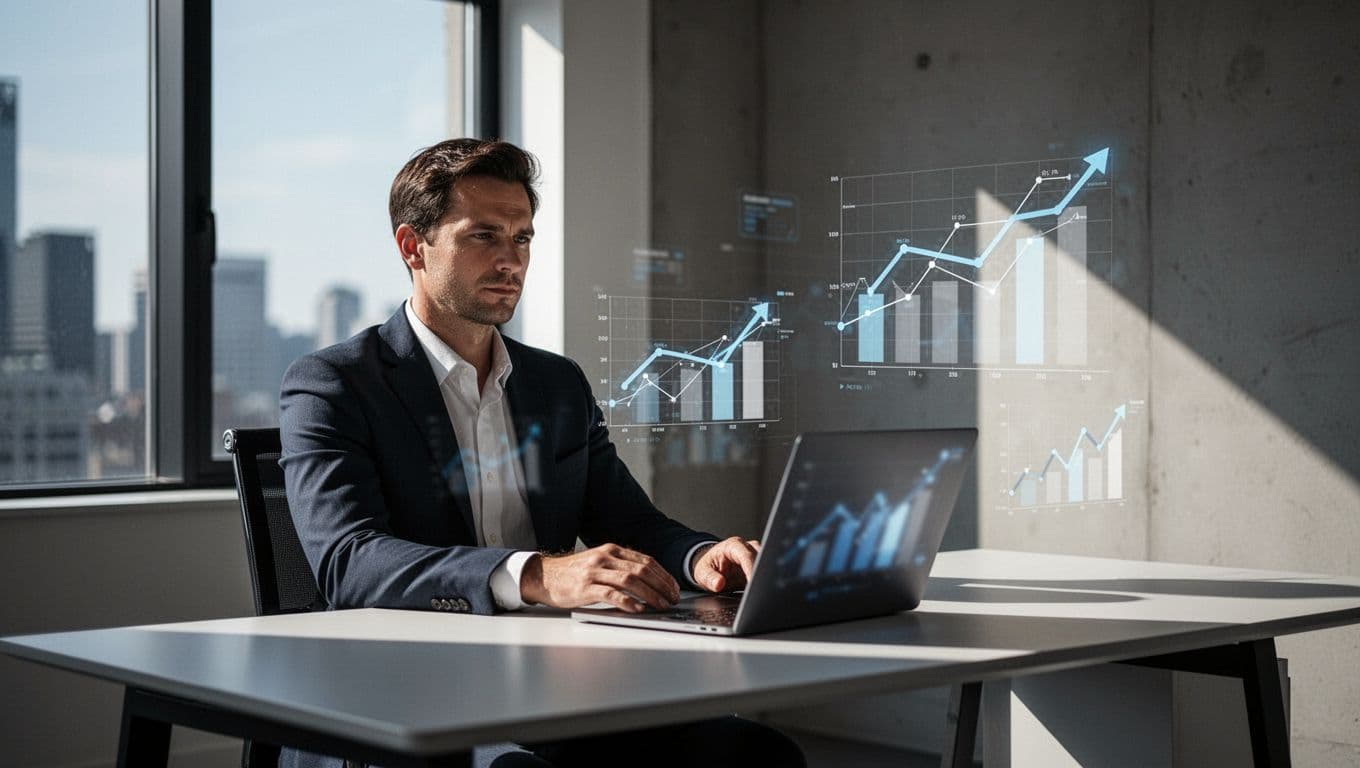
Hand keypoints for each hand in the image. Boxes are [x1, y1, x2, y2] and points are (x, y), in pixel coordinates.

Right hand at [519, 544, 679, 612]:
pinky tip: (638, 609)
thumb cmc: (574, 573)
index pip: (646, 561)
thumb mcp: (599, 563)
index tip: (674, 588)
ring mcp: (594, 572)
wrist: (543, 576)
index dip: (663, 575)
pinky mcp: (585, 588)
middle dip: (661, 586)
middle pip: (641, 570)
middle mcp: (605, 558)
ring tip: (661, 606)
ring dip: (650, 595)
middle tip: (672, 599)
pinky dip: (628, 602)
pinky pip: (611, 594)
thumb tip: (648, 583)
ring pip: (630, 581)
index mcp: (611, 550)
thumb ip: (620, 567)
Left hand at [692, 537, 760, 592]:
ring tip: (760, 592)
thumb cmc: (708, 566)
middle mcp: (747, 548)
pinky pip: (765, 573)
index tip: (753, 583)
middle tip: (758, 591)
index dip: (751, 569)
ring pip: (766, 565)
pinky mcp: (759, 566)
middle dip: (761, 574)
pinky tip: (761, 592)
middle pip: (761, 558)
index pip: (746, 556)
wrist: (712, 566)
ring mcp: (755, 556)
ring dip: (764, 578)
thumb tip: (718, 584)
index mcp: (732, 546)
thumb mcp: (702, 573)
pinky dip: (764, 582)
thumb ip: (710, 578)